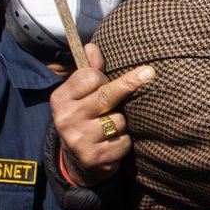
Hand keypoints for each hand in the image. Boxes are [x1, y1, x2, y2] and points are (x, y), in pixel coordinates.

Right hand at [49, 43, 154, 185]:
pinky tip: (113, 144)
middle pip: (106, 95)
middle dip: (129, 83)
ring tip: (110, 128)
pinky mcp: (94, 158)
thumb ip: (89, 70)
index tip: (105, 82)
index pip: (90, 77)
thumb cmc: (84, 117)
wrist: (76, 162)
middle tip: (149, 73)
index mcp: (60, 98)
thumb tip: (92, 47)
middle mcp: (66, 118)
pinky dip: (124, 142)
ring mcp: (79, 140)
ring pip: (119, 120)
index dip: (103, 78)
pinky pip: (124, 141)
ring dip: (122, 123)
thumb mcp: (80, 95)